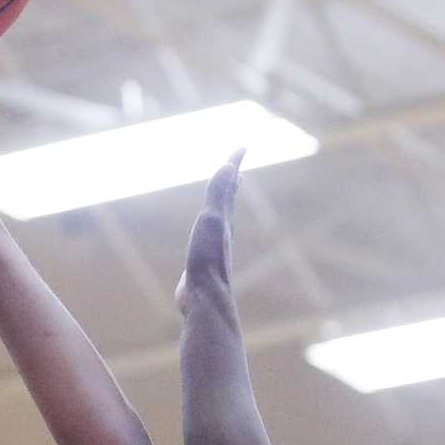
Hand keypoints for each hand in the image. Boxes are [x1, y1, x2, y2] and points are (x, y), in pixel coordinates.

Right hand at [175, 151, 244, 315]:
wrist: (205, 297)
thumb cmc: (207, 258)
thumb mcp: (211, 220)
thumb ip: (217, 195)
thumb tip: (229, 166)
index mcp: (224, 218)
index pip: (230, 185)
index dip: (233, 165)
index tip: (242, 146)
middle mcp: (222, 230)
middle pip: (228, 201)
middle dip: (230, 183)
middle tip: (234, 168)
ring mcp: (213, 247)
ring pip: (218, 219)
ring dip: (220, 205)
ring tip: (221, 198)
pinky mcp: (202, 262)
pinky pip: (205, 237)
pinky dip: (206, 227)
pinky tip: (204, 235)